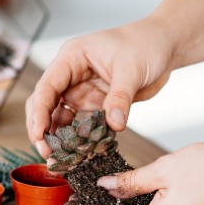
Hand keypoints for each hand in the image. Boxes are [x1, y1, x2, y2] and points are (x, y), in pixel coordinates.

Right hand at [26, 18, 174, 158]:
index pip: (47, 87)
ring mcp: (82, 90)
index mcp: (72, 58)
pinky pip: (80, 124)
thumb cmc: (146, 44)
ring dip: (57, 138)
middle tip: (47, 154)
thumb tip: (114, 125)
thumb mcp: (132, 69)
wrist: (164, 46)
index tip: (39, 135)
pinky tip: (78, 154)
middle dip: (42, 129)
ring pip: (59, 117)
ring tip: (58, 160)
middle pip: (45, 104)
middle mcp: (71, 75)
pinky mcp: (95, 103)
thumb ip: (120, 98)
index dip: (40, 112)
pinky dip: (78, 139)